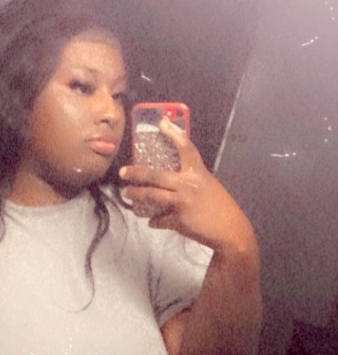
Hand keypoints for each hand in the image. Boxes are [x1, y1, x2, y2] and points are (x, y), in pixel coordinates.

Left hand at [119, 117, 253, 255]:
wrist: (230, 231)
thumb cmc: (221, 207)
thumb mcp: (208, 186)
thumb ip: (191, 179)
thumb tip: (173, 180)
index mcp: (198, 172)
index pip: (186, 147)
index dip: (173, 134)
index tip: (161, 123)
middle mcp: (188, 184)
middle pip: (156, 175)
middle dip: (136, 172)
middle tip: (123, 172)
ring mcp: (182, 202)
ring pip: (152, 196)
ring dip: (136, 195)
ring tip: (127, 194)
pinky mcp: (178, 220)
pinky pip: (159, 220)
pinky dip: (154, 221)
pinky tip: (150, 220)